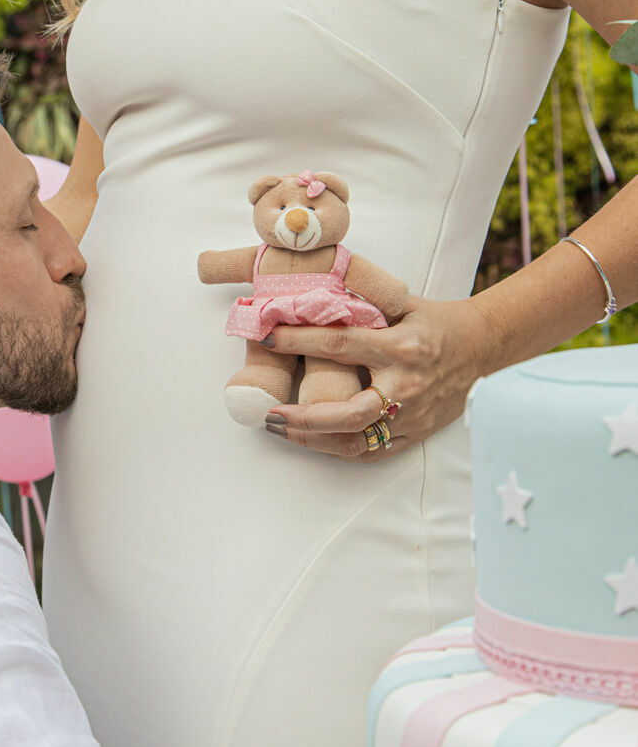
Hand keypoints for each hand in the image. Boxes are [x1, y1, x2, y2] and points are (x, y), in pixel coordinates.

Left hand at [260, 295, 496, 459]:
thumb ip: (361, 302)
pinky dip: (340, 449)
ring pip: (357, 440)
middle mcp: (405, 385)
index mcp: (399, 347)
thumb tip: (312, 294)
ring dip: (314, 439)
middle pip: (348, 412)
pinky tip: (314, 442)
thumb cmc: (435, 322)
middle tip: (270, 413)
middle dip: (304, 417)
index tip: (265, 336)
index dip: (297, 340)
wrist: (482, 347)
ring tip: (281, 429)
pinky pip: (374, 452)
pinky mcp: (416, 432)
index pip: (338, 344)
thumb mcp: (401, 303)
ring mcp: (412, 414)